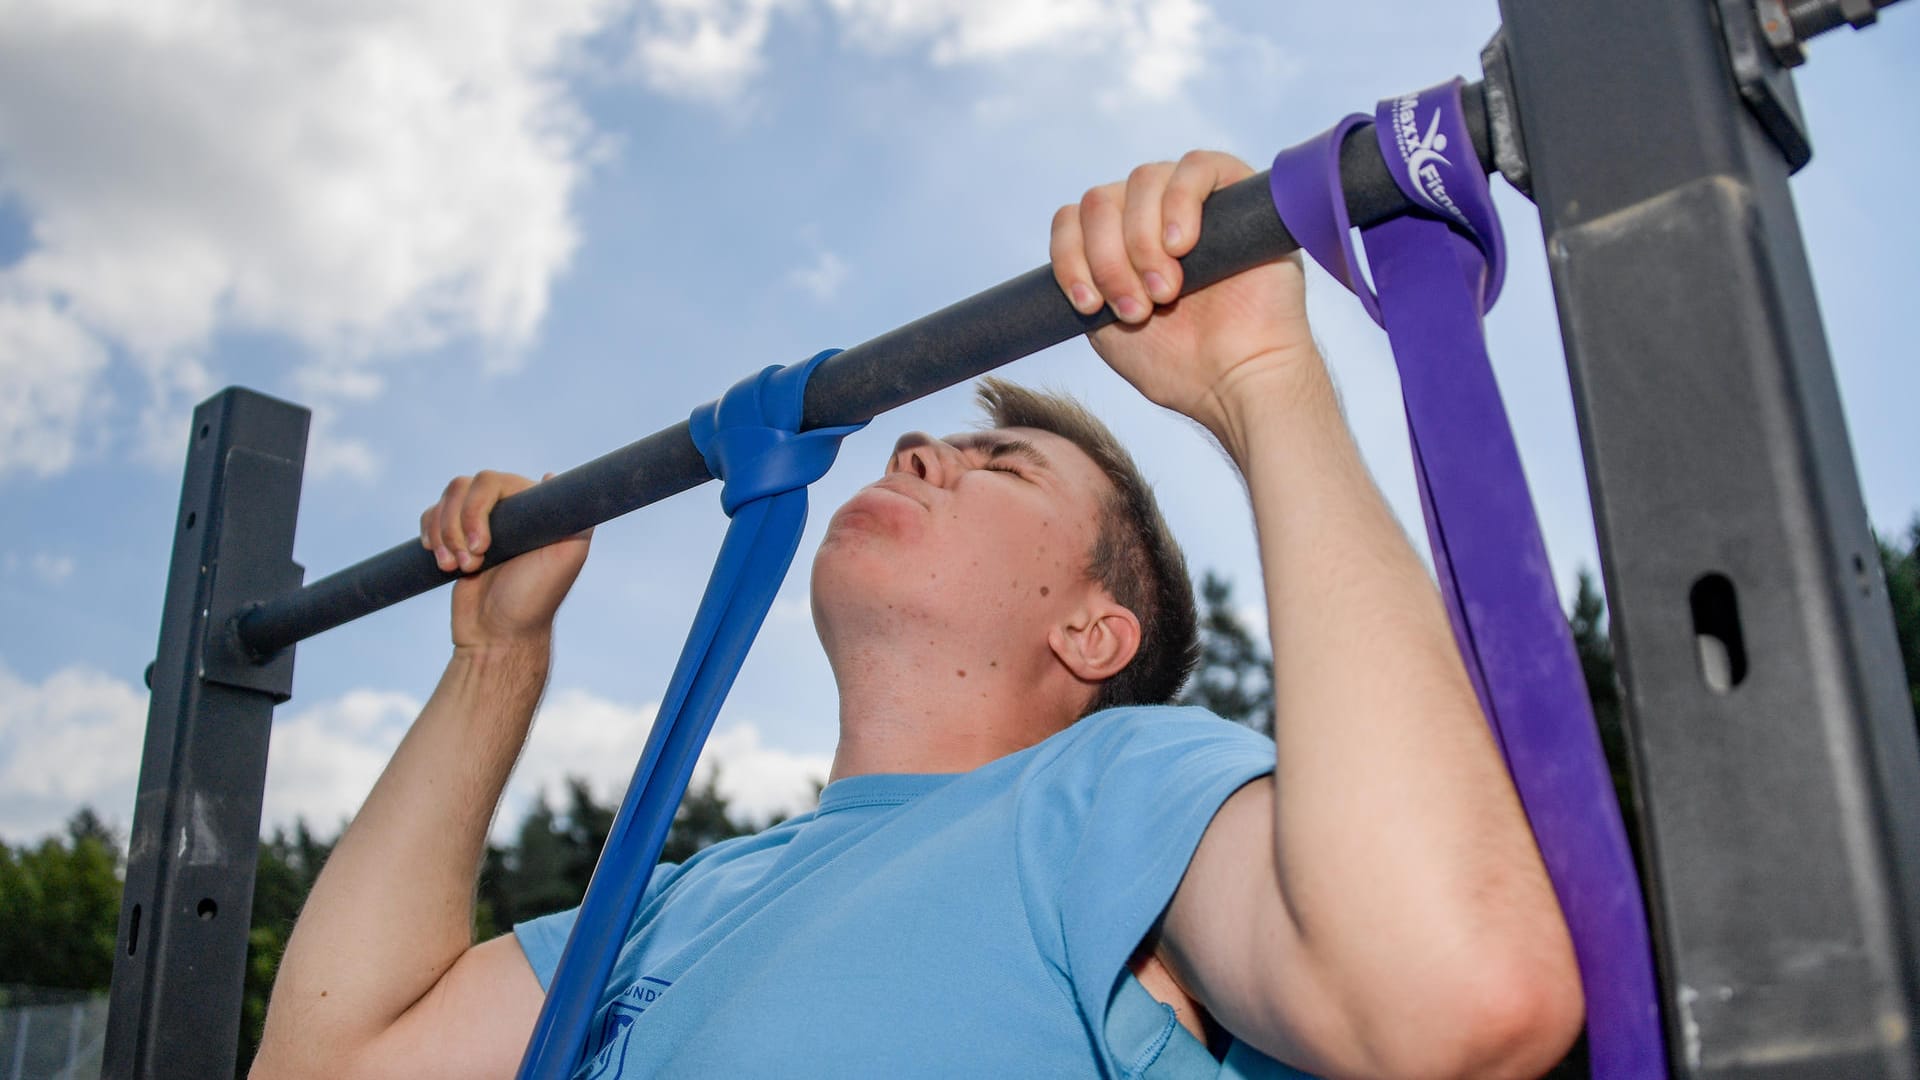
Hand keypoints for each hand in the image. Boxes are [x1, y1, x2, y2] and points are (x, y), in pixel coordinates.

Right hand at [419, 471, 591, 652]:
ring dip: (444, 535)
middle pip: (464, 487)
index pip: (494, 481)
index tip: (482, 547)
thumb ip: (575, 519)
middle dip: (458, 527)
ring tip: (457, 568)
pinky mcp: (454, 537)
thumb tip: (552, 477)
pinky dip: (430, 535)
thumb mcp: (567, 557)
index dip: (478, 509)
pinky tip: (442, 562)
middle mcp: (507, 509)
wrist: (498, 636)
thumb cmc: (534, 599)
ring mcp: (479, 522)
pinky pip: (431, 515)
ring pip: (446, 499)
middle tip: (471, 564)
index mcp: (532, 507)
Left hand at [1050, 151, 1320, 445]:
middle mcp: (1154, 217)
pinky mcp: (1239, 192)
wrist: (1240, 382)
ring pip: (1143, 180)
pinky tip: (1182, 247)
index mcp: (1120, 246)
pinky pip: (1196, 166)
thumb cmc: (1182, 365)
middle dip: (1109, 259)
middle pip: (1101, 200)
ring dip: (1142, 242)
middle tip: (1137, 308)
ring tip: (1166, 291)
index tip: (1088, 305)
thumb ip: (1087, 283)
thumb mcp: (1109, 330)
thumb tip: (1071, 245)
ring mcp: (1196, 202)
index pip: (1073, 219)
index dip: (1070, 256)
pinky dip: (1179, 203)